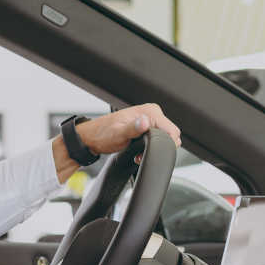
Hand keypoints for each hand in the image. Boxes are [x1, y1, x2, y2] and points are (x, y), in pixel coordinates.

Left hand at [52, 103, 180, 181]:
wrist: (92, 138)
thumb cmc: (103, 134)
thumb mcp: (118, 133)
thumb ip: (133, 128)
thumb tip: (144, 122)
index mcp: (149, 111)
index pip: (172, 130)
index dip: (165, 144)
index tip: (150, 150)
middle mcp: (151, 113)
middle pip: (170, 135)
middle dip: (159, 147)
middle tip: (141, 152)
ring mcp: (149, 121)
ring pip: (164, 139)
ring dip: (154, 149)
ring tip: (138, 152)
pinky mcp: (146, 128)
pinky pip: (157, 140)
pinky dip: (150, 148)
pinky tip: (138, 152)